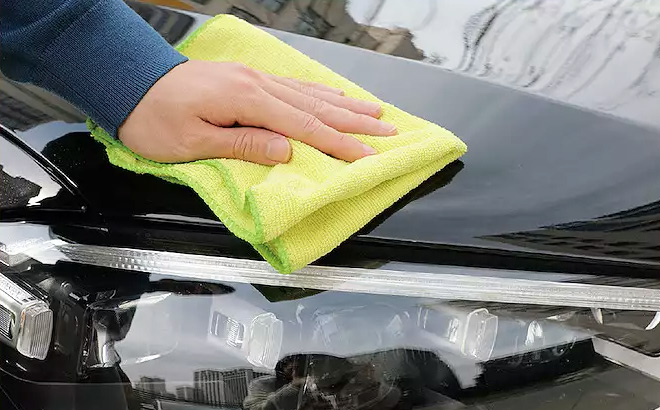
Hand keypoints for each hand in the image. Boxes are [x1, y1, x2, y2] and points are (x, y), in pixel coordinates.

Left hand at [118, 60, 396, 163]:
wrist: (128, 82)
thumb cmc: (153, 118)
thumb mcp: (192, 142)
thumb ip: (243, 145)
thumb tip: (287, 152)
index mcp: (246, 101)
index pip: (304, 127)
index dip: (339, 143)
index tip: (367, 156)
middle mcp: (257, 84)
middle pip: (317, 107)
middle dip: (356, 122)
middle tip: (390, 131)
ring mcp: (254, 78)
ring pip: (311, 94)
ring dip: (346, 105)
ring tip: (377, 113)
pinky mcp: (248, 79)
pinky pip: (294, 86)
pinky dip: (321, 92)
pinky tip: (336, 95)